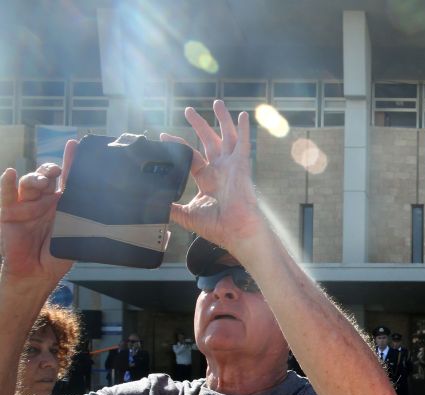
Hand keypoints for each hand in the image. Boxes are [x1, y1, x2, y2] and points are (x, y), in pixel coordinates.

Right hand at [0, 141, 76, 283]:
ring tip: (43, 180)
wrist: (38, 273)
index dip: (70, 161)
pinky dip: (7, 183)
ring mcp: (25, 205)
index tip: (74, 144)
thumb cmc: (58, 254)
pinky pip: (7, 196)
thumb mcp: (76, 232)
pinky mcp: (9, 213)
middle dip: (51, 169)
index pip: (67, 178)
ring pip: (29, 183)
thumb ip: (83, 214)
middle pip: (46, 176)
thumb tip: (103, 201)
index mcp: (61, 203)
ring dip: (36, 178)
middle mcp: (43, 201)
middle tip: (56, 171)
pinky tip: (11, 173)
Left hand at [160, 100, 263, 257]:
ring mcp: (231, 167)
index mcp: (207, 179)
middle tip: (188, 110)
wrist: (235, 231)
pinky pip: (242, 144)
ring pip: (226, 138)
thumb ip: (171, 207)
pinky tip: (242, 115)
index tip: (164, 135)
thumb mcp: (187, 215)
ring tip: (217, 103)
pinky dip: (243, 129)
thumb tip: (151, 203)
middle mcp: (219, 170)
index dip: (178, 145)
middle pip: (208, 141)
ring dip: (222, 120)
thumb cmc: (217, 227)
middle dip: (199, 125)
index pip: (191, 156)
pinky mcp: (241, 166)